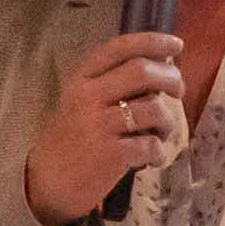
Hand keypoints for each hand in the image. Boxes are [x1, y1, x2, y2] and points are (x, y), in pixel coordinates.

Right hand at [27, 32, 184, 225]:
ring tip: (161, 134)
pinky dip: (159, 152)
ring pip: (153, 109)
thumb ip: (113, 85)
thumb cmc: (70, 141)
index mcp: (81, 80)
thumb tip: (161, 67)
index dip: (153, 41)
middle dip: (171, 78)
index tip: (177, 45)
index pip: (120, 48)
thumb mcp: (81, 104)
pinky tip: (152, 158)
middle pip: (141, 71)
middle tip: (179, 90)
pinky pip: (151, 145)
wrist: (45, 184)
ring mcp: (99, 125)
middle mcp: (88, 97)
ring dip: (168, 122)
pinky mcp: (110, 154)